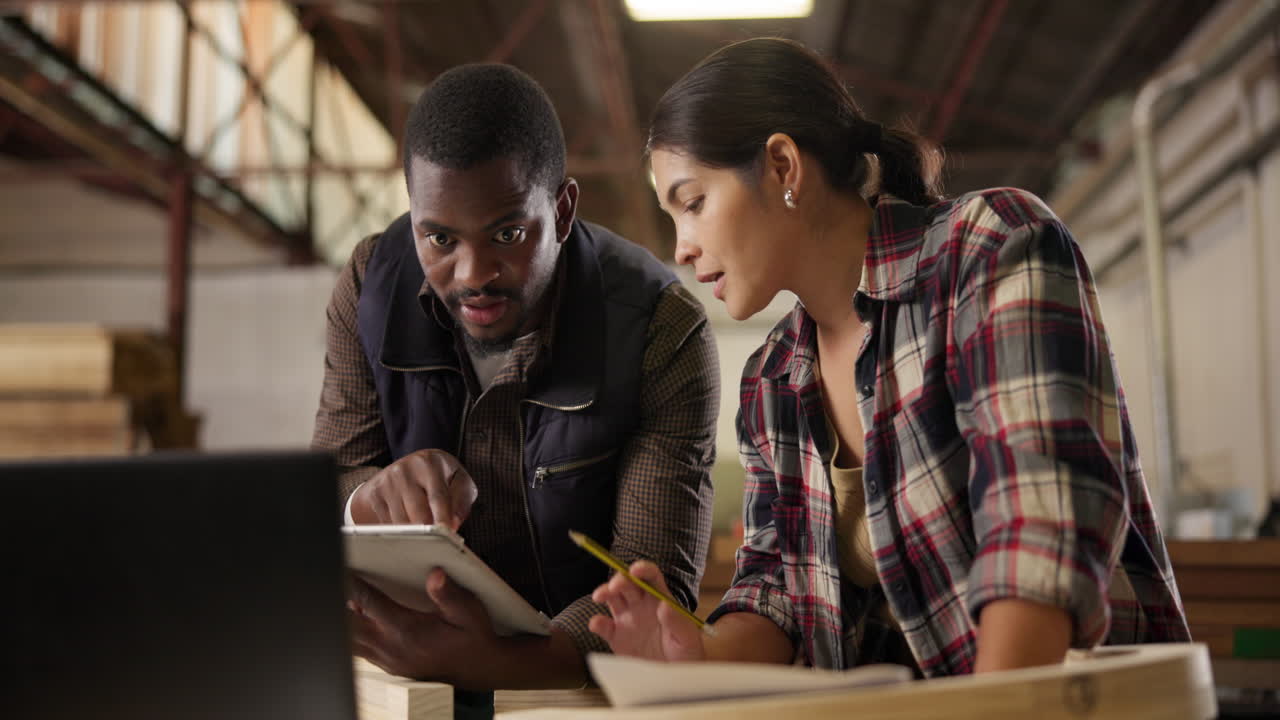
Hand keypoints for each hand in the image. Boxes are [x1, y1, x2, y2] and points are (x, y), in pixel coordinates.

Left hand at [348, 570, 498, 685]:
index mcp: (407, 630)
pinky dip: (352, 632)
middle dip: (339, 600)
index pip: (368, 602)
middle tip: (338, 578)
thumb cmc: (472, 637)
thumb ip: (450, 594)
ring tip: (344, 597)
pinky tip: (357, 615)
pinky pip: (359, 649)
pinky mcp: (388, 664)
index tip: (343, 566)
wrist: (478, 669)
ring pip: (350, 640)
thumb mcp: (469, 612)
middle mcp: (391, 647)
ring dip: (345, 618)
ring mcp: (387, 659)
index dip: (351, 582)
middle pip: (348, 623)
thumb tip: (435, 574)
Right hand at [350, 449, 477, 528]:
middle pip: (418, 512)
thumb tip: (452, 525)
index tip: (447, 533)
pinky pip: (389, 523)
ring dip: (416, 533)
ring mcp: (388, 481)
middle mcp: (406, 469)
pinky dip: (401, 530)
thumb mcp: (458, 481)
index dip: (443, 517)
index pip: (438, 496)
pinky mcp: (375, 494)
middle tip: (439, 541)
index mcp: (430, 463)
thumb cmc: (440, 477)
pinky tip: (408, 524)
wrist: (408, 467)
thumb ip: (461, 501)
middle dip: (430, 530)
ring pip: (403, 522)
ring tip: (425, 528)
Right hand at [588, 560, 705, 662]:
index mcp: (660, 599)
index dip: (642, 569)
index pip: (650, 577)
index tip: (635, 570)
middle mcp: (641, 605)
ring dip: (604, 591)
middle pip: (627, 583)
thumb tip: (665, 604)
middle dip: (620, 579)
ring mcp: (627, 620)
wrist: (675, 677)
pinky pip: (603, 626)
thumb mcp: (688, 638)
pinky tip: (598, 625)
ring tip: (600, 596)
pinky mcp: (617, 638)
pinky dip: (597, 623)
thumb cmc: (686, 653)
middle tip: (616, 586)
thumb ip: (677, 621)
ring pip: (612, 598)